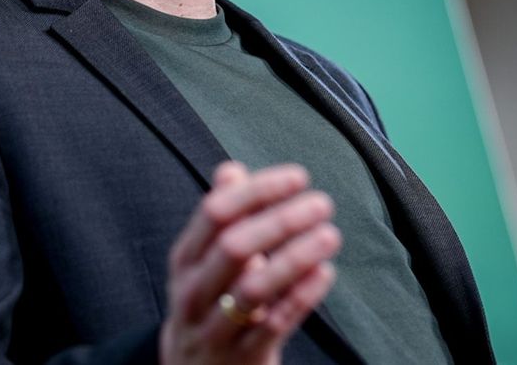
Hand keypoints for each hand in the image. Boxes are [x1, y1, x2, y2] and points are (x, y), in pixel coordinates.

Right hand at [160, 162, 342, 364]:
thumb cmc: (210, 303)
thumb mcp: (206, 261)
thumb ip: (221, 217)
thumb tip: (231, 171)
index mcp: (186, 259)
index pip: (215, 212)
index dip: (258, 190)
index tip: (297, 177)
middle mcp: (194, 291)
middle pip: (233, 247)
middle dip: (281, 220)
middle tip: (321, 203)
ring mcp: (215, 327)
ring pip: (253, 288)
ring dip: (295, 257)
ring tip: (330, 235)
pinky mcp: (242, 357)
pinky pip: (273, 325)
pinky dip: (301, 297)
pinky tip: (325, 273)